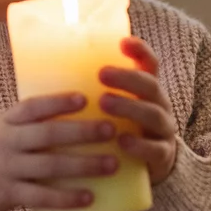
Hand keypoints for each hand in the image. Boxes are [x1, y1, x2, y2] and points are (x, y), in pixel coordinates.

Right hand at [0, 93, 119, 210]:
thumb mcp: (2, 130)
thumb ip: (30, 123)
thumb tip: (81, 113)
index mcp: (6, 122)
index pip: (32, 107)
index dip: (58, 102)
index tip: (84, 98)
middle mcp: (6, 143)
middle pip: (47, 135)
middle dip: (81, 132)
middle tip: (110, 130)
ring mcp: (7, 169)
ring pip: (49, 166)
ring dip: (83, 165)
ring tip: (112, 164)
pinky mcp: (9, 194)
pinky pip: (41, 197)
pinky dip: (66, 198)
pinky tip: (89, 197)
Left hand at [99, 37, 178, 185]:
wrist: (146, 168)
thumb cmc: (117, 130)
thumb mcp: (107, 108)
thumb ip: (89, 91)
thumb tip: (47, 70)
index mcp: (145, 90)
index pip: (149, 64)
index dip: (140, 50)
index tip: (122, 41)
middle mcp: (158, 105)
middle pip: (150, 85)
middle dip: (127, 78)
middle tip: (102, 74)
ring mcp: (163, 131)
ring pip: (153, 114)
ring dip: (129, 107)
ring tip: (104, 103)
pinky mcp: (162, 156)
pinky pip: (155, 149)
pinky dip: (139, 145)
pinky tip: (122, 142)